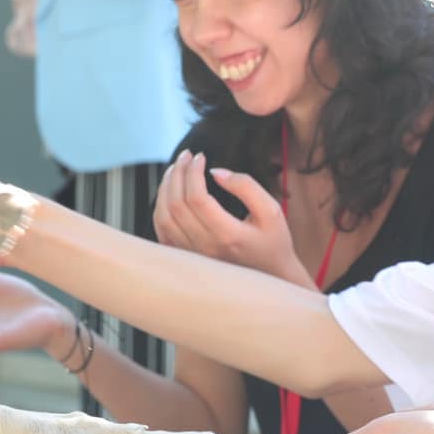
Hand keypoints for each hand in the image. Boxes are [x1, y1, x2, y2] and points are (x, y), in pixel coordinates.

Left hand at [154, 151, 304, 284]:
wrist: (271, 277)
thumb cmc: (273, 243)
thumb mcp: (271, 210)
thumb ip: (246, 187)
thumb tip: (216, 172)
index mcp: (227, 235)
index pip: (197, 198)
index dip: (193, 172)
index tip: (201, 156)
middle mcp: (206, 248)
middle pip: (176, 204)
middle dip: (177, 173)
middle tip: (186, 156)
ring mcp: (194, 256)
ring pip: (164, 217)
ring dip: (165, 188)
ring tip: (174, 170)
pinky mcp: (187, 258)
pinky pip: (162, 232)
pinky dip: (160, 208)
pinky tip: (169, 193)